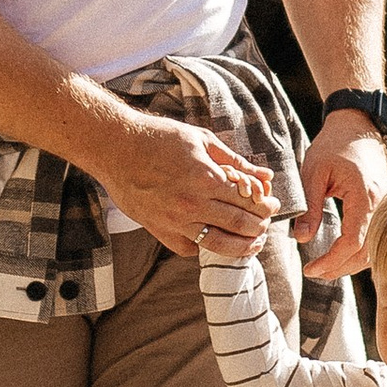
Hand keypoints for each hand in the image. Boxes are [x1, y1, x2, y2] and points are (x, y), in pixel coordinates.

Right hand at [95, 108, 275, 258]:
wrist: (115, 148)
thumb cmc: (159, 138)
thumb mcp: (202, 140)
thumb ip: (236, 161)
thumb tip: (266, 176)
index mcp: (206, 178)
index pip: (249, 201)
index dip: (266, 205)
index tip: (272, 204)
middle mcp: (192, 204)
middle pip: (240, 225)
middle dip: (260, 226)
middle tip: (265, 223)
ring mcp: (174, 221)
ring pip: (219, 245)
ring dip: (242, 247)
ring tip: (253, 244)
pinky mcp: (159, 230)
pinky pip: (189, 248)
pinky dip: (204, 247)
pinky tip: (214, 239)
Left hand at [296, 110, 386, 275]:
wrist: (357, 125)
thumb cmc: (334, 145)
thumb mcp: (313, 173)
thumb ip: (309, 207)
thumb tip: (301, 239)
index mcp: (365, 196)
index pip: (352, 242)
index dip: (332, 261)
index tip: (311, 269)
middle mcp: (381, 205)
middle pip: (366, 252)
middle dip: (340, 267)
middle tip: (314, 273)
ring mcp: (386, 207)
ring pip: (374, 249)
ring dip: (350, 263)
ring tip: (324, 268)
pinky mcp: (384, 207)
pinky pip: (375, 238)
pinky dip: (359, 252)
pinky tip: (340, 255)